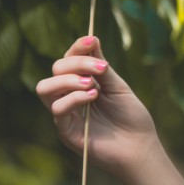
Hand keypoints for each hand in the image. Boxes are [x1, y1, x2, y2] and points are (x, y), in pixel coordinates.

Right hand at [36, 36, 157, 179]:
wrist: (139, 145)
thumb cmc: (130, 115)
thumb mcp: (117, 85)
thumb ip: (101, 67)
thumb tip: (91, 39)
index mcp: (82, 82)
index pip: (68, 58)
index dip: (77, 47)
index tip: (93, 40)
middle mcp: (70, 95)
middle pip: (55, 69)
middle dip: (76, 62)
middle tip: (101, 69)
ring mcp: (65, 113)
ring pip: (44, 87)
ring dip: (68, 80)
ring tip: (92, 84)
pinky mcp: (65, 130)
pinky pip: (57, 109)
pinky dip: (74, 98)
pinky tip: (93, 97)